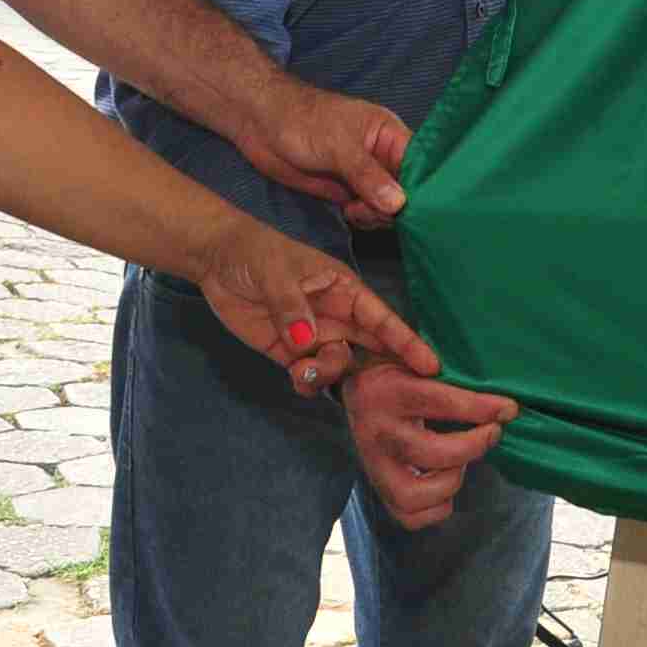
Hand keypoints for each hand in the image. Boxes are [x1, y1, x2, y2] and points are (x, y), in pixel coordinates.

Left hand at [198, 223, 439, 395]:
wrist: (216, 259)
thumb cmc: (255, 252)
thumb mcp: (276, 273)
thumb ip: (293, 308)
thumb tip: (308, 342)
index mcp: (345, 290)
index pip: (382, 319)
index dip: (407, 342)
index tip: (430, 365)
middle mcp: (337, 317)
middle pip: (370, 350)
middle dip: (380, 372)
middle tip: (384, 394)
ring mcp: (315, 337)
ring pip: (339, 368)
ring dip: (330, 375)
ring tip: (305, 369)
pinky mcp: (289, 353)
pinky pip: (309, 377)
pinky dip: (307, 383)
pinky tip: (295, 376)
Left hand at [237, 81, 410, 230]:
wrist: (260, 125)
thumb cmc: (302, 121)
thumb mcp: (339, 145)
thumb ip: (368, 175)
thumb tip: (399, 204)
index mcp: (390, 134)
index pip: (420, 164)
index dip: (423, 187)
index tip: (416, 209)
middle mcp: (382, 156)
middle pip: (407, 190)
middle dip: (396, 206)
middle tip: (371, 209)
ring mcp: (364, 176)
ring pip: (387, 205)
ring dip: (377, 214)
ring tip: (356, 210)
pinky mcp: (346, 192)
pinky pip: (366, 212)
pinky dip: (363, 218)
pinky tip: (349, 213)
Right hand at [345, 362, 519, 531]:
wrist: (359, 385)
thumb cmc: (401, 368)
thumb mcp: (413, 352)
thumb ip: (441, 363)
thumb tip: (466, 379)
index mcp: (387, 392)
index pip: (440, 402)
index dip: (481, 408)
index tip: (510, 409)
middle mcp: (375, 431)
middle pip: (430, 454)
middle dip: (473, 447)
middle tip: (492, 433)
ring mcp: (373, 465)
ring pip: (414, 494)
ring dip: (450, 482)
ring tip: (460, 462)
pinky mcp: (378, 488)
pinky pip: (409, 517)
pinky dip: (437, 506)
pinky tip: (446, 480)